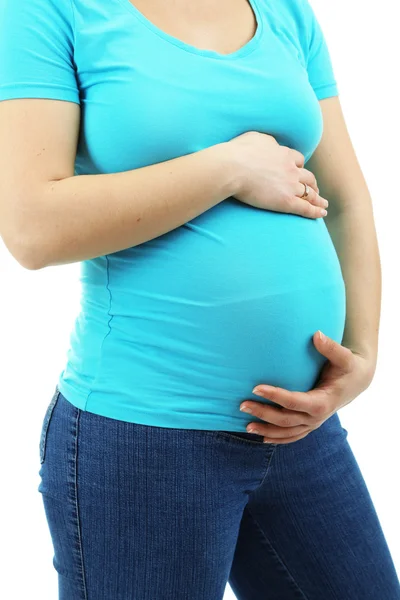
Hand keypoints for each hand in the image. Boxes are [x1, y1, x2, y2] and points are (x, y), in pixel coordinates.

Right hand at [223, 131, 328, 218]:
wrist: (232, 167)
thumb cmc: (237, 152)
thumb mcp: (254, 138)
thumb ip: (265, 142)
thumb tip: (268, 146)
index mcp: (283, 153)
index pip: (298, 160)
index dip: (299, 166)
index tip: (299, 171)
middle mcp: (291, 168)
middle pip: (307, 176)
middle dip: (312, 183)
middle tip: (314, 189)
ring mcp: (290, 185)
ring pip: (310, 192)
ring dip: (318, 198)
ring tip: (322, 203)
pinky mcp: (286, 201)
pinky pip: (305, 207)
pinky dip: (316, 211)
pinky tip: (322, 214)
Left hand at [239, 331, 375, 443]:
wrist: (357, 382)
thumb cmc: (348, 366)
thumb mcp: (344, 357)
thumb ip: (331, 347)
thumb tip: (317, 334)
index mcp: (323, 402)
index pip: (295, 402)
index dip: (275, 396)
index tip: (255, 387)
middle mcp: (317, 417)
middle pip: (286, 420)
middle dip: (263, 413)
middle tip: (242, 405)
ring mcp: (313, 423)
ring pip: (287, 432)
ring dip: (266, 430)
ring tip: (245, 426)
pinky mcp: (310, 424)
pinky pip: (292, 436)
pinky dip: (277, 438)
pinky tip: (261, 437)